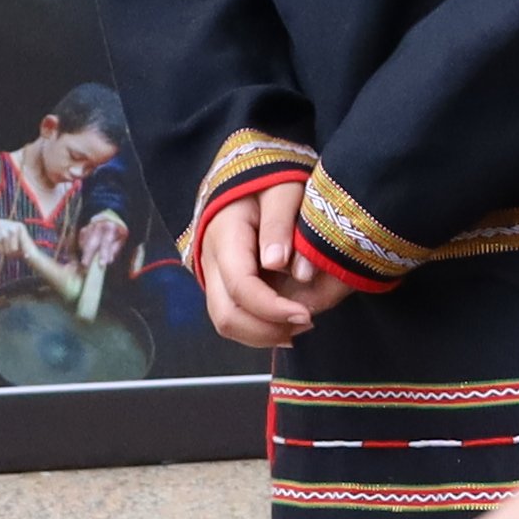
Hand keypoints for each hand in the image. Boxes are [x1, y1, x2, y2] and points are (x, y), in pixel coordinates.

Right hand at [191, 178, 323, 347]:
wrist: (248, 183)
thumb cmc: (268, 183)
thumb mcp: (281, 190)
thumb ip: (279, 222)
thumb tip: (279, 263)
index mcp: (225, 238)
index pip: (241, 287)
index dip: (273, 308)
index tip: (306, 314)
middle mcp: (211, 263)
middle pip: (226, 316)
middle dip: (267, 331)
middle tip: (307, 323)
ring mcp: (214, 278)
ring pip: (228, 324)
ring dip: (264, 335)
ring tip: (301, 324)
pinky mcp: (225, 287)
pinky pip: (236, 319)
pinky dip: (261, 329)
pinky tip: (288, 324)